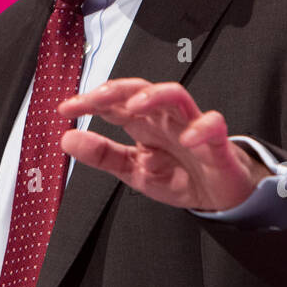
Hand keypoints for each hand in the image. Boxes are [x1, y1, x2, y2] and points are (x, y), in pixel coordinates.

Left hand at [57, 78, 270, 211]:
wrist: (220, 196)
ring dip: (154, 96)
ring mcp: (191, 127)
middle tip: (95, 99)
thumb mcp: (134, 171)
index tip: (66, 108)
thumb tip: (67, 139)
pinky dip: (200, 129)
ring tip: (134, 106)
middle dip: (117, 90)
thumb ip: (102, 155)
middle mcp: (165, 120)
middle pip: (142, 89)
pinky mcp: (217, 142)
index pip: (114, 103)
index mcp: (144, 125)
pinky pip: (212, 125)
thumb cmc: (180, 175)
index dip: (90, 101)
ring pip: (176, 96)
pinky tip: (187, 140)